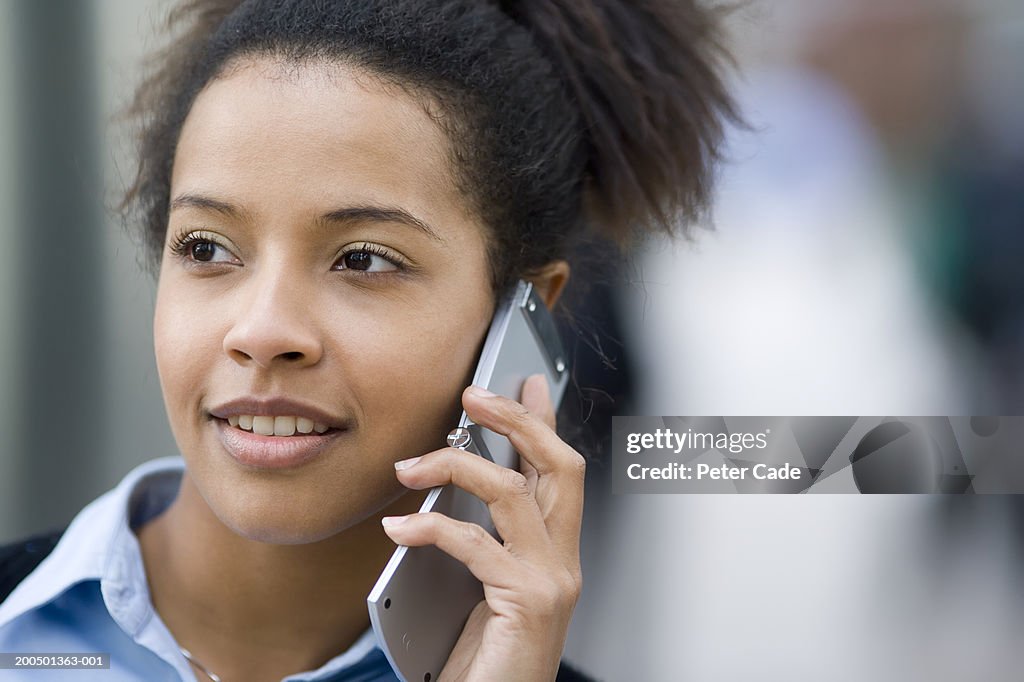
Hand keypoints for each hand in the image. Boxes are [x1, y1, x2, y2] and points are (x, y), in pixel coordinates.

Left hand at [381, 373, 584, 681]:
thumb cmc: (483, 662)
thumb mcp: (481, 589)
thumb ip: (479, 540)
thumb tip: (444, 489)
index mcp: (554, 554)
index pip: (559, 472)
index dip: (544, 421)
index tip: (526, 382)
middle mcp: (564, 563)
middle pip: (559, 466)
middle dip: (517, 420)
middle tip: (475, 395)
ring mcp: (552, 581)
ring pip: (514, 492)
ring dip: (458, 464)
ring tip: (412, 463)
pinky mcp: (528, 601)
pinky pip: (476, 542)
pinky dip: (431, 525)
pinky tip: (400, 526)